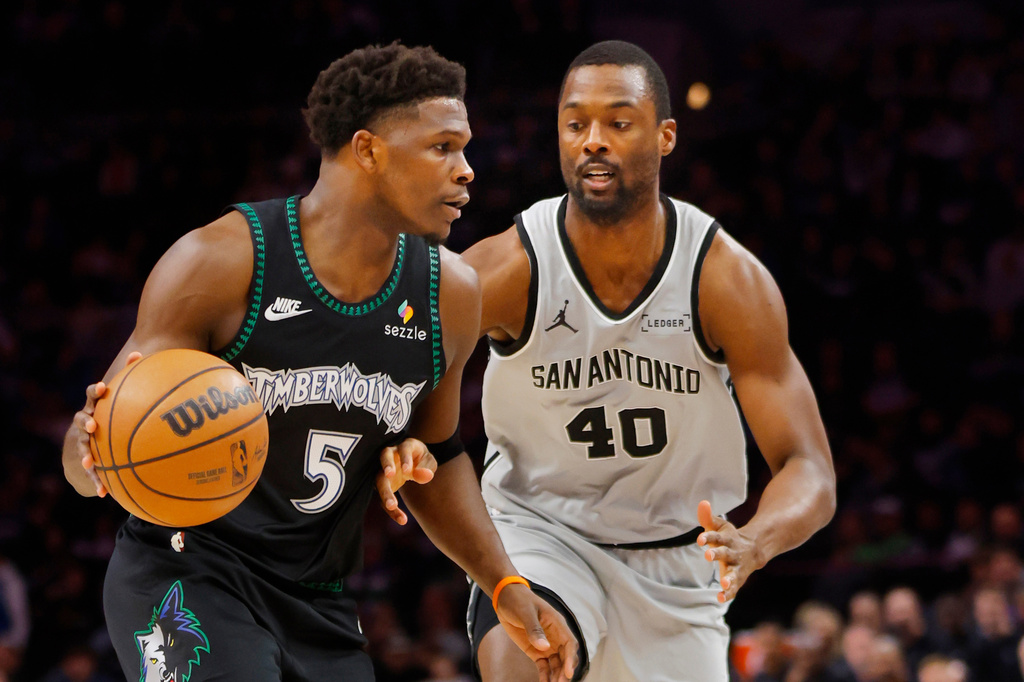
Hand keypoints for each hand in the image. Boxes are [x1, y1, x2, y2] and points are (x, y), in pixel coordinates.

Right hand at [66, 351, 142, 496]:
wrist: (88, 438)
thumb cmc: (111, 413)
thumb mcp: (119, 396)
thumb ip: (130, 376)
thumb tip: (141, 353)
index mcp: (95, 407)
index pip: (92, 395)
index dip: (95, 391)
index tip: (103, 387)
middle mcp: (86, 423)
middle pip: (81, 420)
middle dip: (86, 423)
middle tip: (93, 426)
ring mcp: (84, 442)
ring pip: (82, 448)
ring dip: (85, 455)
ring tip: (89, 463)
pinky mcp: (88, 460)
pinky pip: (91, 473)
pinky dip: (96, 482)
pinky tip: (103, 493)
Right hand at [375, 438, 436, 524]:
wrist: (412, 461)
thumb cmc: (420, 459)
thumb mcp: (428, 461)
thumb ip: (427, 468)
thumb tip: (424, 476)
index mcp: (405, 446)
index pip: (403, 449)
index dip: (405, 459)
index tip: (408, 471)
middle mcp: (390, 455)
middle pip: (384, 460)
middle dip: (386, 470)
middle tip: (393, 475)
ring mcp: (383, 469)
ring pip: (379, 479)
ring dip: (384, 493)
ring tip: (392, 506)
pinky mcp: (382, 483)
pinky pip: (383, 497)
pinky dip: (391, 509)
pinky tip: (402, 519)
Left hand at [494, 584, 578, 681]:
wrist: (506, 598)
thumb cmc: (518, 601)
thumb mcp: (525, 612)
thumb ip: (534, 629)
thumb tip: (544, 647)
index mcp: (557, 624)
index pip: (569, 643)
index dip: (571, 658)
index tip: (568, 672)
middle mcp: (555, 636)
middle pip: (565, 656)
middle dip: (565, 670)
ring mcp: (546, 644)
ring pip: (556, 663)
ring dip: (557, 675)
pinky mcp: (536, 651)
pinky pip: (544, 666)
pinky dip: (545, 675)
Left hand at [697, 499, 760, 602]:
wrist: (754, 550)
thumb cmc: (730, 538)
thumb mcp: (720, 527)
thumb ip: (708, 517)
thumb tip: (702, 503)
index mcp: (726, 539)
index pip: (716, 536)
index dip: (707, 537)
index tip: (699, 539)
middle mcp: (732, 553)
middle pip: (724, 553)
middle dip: (716, 554)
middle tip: (707, 555)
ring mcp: (736, 567)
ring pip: (733, 574)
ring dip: (729, 578)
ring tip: (723, 583)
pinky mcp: (737, 579)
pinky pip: (734, 589)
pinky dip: (728, 594)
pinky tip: (719, 598)